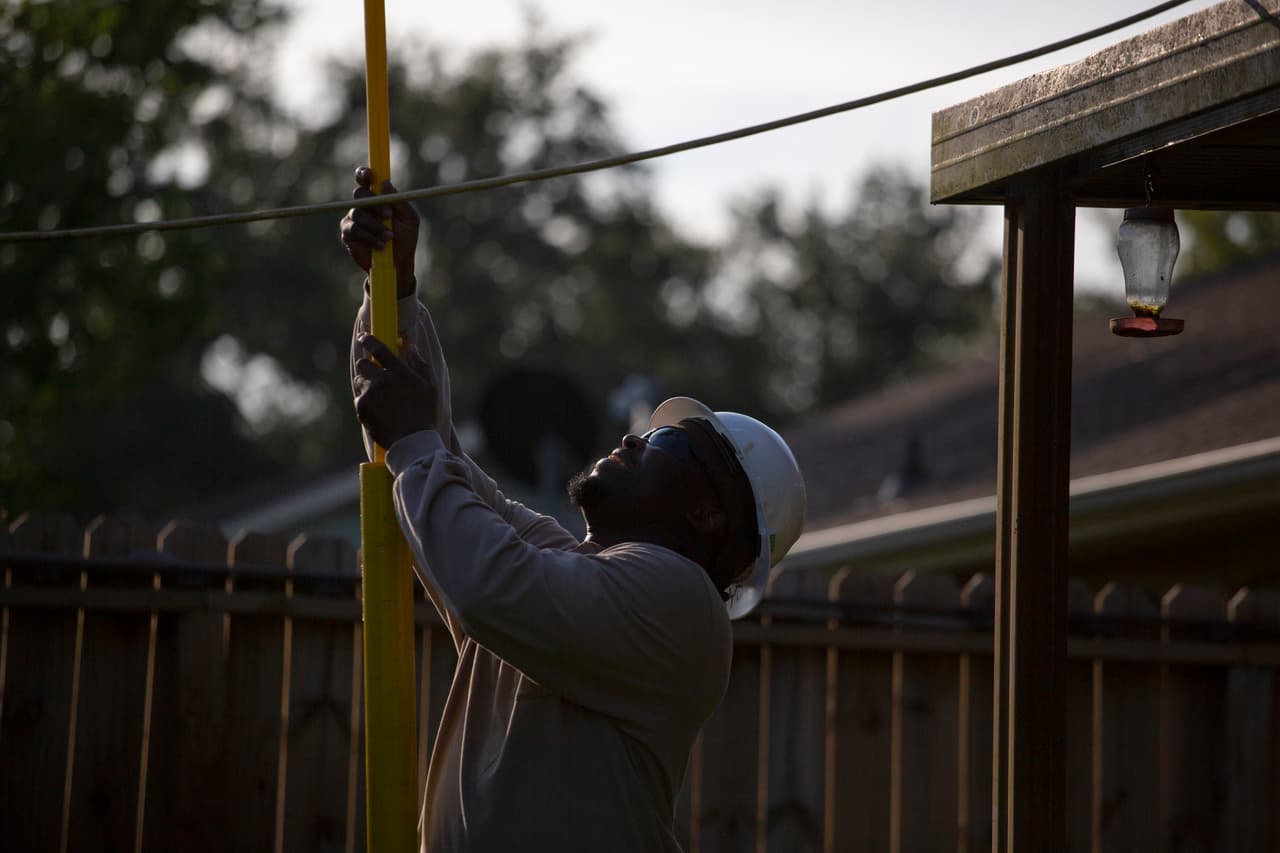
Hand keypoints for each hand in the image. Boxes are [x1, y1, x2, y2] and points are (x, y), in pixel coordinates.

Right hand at [339, 166, 419, 297]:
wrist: (399, 263)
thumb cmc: (405, 238)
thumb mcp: (409, 219)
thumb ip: (400, 201)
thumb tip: (385, 183)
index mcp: (378, 197)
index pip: (366, 179)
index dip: (364, 174)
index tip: (369, 176)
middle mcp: (363, 205)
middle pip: (360, 194)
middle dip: (374, 203)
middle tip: (388, 215)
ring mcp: (353, 218)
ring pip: (357, 213)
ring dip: (375, 225)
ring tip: (389, 237)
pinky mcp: (348, 234)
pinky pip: (354, 230)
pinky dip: (369, 237)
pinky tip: (381, 245)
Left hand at [353, 333, 438, 448]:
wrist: (412, 440)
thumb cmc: (424, 413)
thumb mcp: (429, 387)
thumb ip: (420, 365)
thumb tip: (411, 348)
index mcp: (399, 372)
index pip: (379, 348)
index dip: (368, 340)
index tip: (363, 337)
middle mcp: (382, 379)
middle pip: (363, 363)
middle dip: (366, 366)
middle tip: (373, 374)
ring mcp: (370, 393)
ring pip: (359, 381)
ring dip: (366, 385)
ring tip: (377, 396)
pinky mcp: (362, 407)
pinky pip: (359, 398)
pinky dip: (366, 402)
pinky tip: (377, 411)